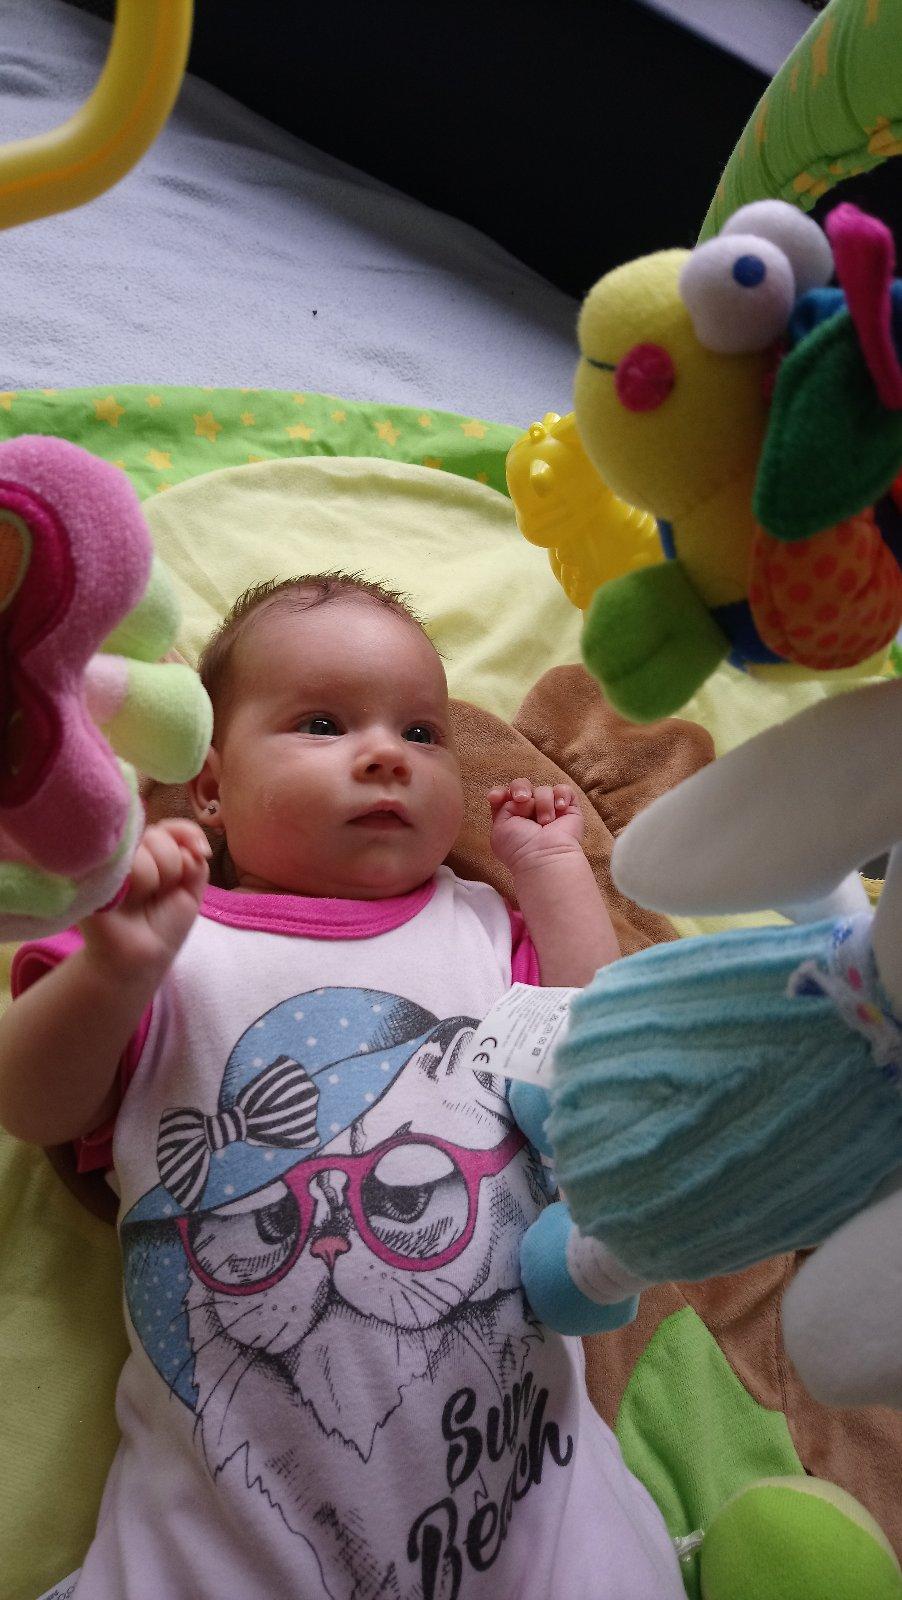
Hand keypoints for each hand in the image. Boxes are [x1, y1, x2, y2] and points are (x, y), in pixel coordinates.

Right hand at [80, 818, 209, 984]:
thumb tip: (197, 844)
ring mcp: (105, 858)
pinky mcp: (89, 872)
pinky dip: (137, 881)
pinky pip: (121, 860)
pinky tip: (127, 900)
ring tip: (140, 900)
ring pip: (143, 847)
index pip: (169, 826)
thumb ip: (194, 856)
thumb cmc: (162, 922)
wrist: (139, 958)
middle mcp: (123, 848)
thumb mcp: (190, 887)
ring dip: (154, 879)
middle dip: (172, 867)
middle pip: (157, 835)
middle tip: (158, 893)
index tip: (199, 856)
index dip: (187, 837)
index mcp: (146, 847)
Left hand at [489, 778, 583, 873]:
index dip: (499, 792)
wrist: (544, 855)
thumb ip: (503, 805)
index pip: (503, 794)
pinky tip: (560, 809)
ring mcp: (549, 809)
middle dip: (520, 788)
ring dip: (543, 805)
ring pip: (543, 790)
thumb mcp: (500, 826)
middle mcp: (529, 811)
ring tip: (545, 823)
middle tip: (523, 799)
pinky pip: (564, 790)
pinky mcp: (568, 809)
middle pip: (522, 785)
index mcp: (511, 817)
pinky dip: (561, 796)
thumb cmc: (519, 846)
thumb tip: (524, 796)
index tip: (495, 798)